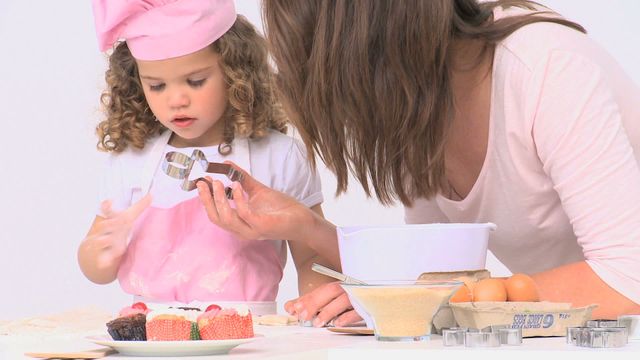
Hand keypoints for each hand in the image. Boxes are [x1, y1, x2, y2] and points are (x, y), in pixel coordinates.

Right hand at [86, 194, 151, 268]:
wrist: (105, 236)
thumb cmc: (121, 223)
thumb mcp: (131, 213)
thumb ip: (142, 204)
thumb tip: (153, 193)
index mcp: (114, 218)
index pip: (108, 210)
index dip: (107, 205)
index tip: (108, 201)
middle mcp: (107, 229)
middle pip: (104, 226)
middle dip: (106, 225)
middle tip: (106, 224)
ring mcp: (104, 240)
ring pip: (101, 241)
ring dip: (102, 242)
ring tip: (101, 244)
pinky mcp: (105, 252)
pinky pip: (102, 256)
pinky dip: (103, 260)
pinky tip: (103, 265)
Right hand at [196, 161, 314, 240]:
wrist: (302, 219)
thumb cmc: (280, 208)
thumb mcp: (257, 190)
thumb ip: (242, 179)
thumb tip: (226, 164)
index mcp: (239, 223)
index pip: (215, 214)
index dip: (205, 199)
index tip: (201, 182)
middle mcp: (242, 229)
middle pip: (216, 218)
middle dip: (207, 199)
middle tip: (203, 181)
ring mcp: (252, 230)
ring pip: (226, 218)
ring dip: (219, 199)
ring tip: (218, 182)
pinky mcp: (262, 226)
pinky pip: (244, 213)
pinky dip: (238, 198)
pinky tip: (236, 185)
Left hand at [284, 282, 361, 327]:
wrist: (375, 295)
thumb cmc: (349, 298)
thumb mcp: (329, 299)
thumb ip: (309, 302)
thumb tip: (290, 306)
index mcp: (339, 284)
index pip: (321, 289)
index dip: (308, 298)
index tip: (295, 307)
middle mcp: (348, 287)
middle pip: (331, 291)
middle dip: (315, 302)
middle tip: (303, 315)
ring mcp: (358, 295)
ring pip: (344, 300)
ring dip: (329, 311)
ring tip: (317, 322)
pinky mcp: (367, 305)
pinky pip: (358, 310)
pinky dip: (347, 316)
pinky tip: (337, 323)